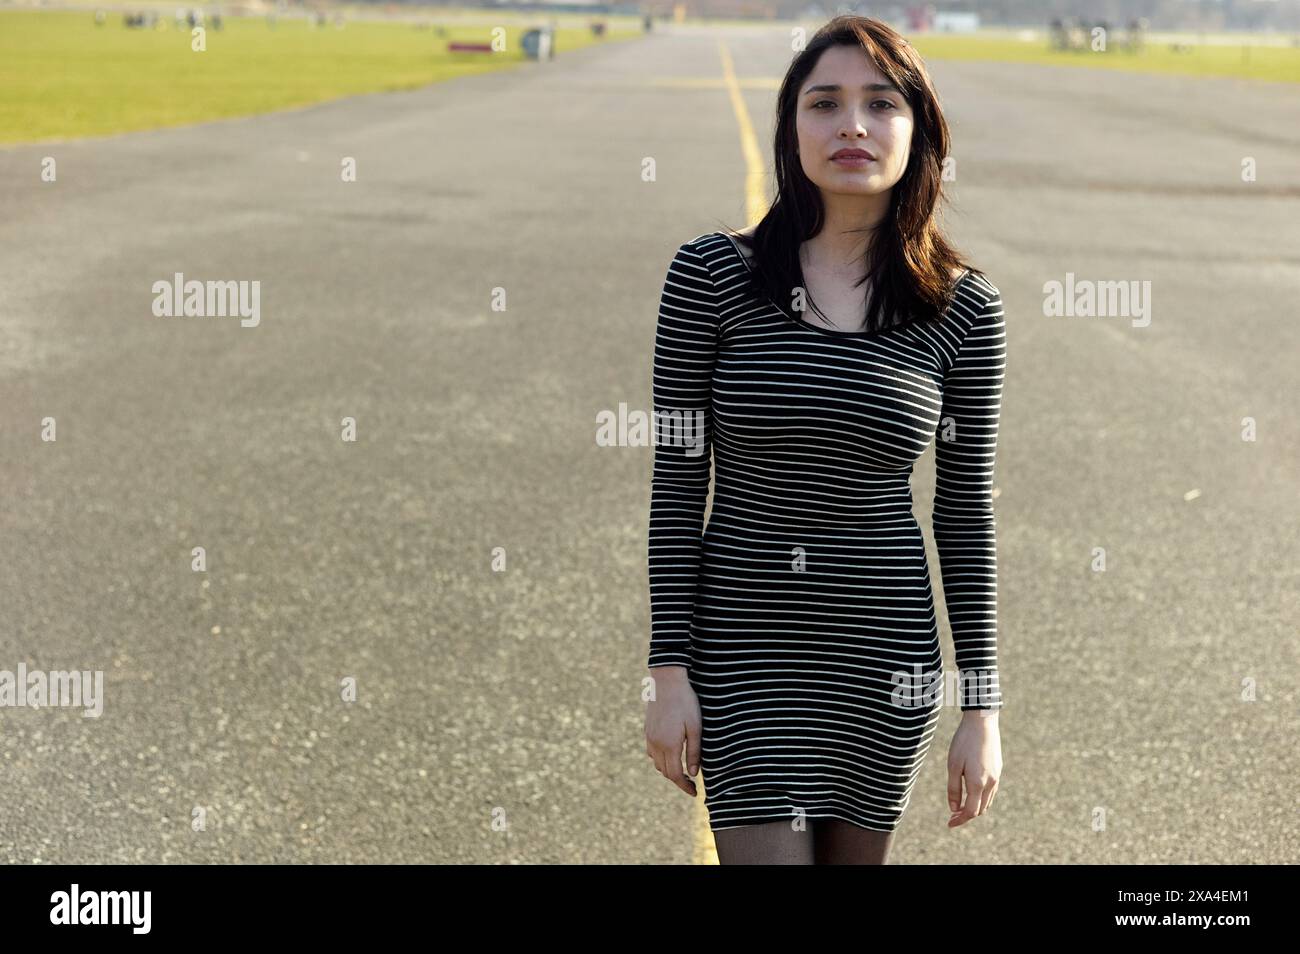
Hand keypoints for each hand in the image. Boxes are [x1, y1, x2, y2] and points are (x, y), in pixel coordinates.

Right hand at [644, 666, 701, 796]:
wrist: (666, 681)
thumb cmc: (686, 702)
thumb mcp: (696, 727)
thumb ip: (694, 752)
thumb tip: (693, 773)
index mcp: (669, 745)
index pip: (675, 775)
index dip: (685, 787)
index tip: (694, 793)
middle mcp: (656, 744)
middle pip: (665, 772)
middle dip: (678, 781)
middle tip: (692, 783)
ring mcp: (649, 737)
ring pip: (657, 763)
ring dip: (669, 770)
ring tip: (683, 769)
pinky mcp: (647, 730)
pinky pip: (652, 752)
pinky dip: (661, 759)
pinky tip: (671, 754)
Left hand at [946, 710, 1000, 827]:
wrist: (982, 722)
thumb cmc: (964, 742)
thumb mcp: (953, 765)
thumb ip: (953, 789)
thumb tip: (954, 809)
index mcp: (978, 783)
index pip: (970, 811)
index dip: (959, 820)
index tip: (949, 824)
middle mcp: (991, 783)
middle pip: (980, 809)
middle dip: (966, 815)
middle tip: (952, 816)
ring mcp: (997, 776)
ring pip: (987, 801)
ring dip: (975, 807)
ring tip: (960, 806)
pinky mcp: (998, 769)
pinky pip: (991, 791)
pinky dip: (981, 797)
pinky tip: (971, 792)